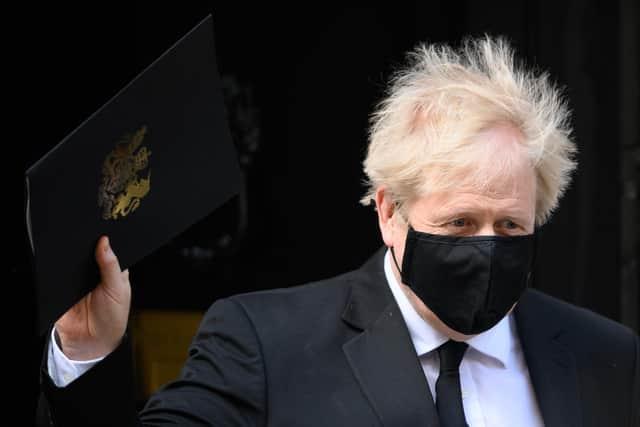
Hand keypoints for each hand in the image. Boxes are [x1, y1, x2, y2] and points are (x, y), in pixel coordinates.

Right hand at [54, 236, 130, 359]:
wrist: (92, 341)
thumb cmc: (112, 316)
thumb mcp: (118, 289)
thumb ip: (111, 266)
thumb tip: (105, 241)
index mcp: (112, 268)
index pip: (108, 247)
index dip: (105, 238)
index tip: (101, 229)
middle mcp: (94, 270)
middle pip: (88, 250)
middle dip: (86, 245)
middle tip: (86, 240)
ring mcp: (76, 277)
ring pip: (71, 259)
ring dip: (70, 256)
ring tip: (74, 254)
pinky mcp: (60, 286)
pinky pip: (56, 274)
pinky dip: (58, 270)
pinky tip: (62, 268)